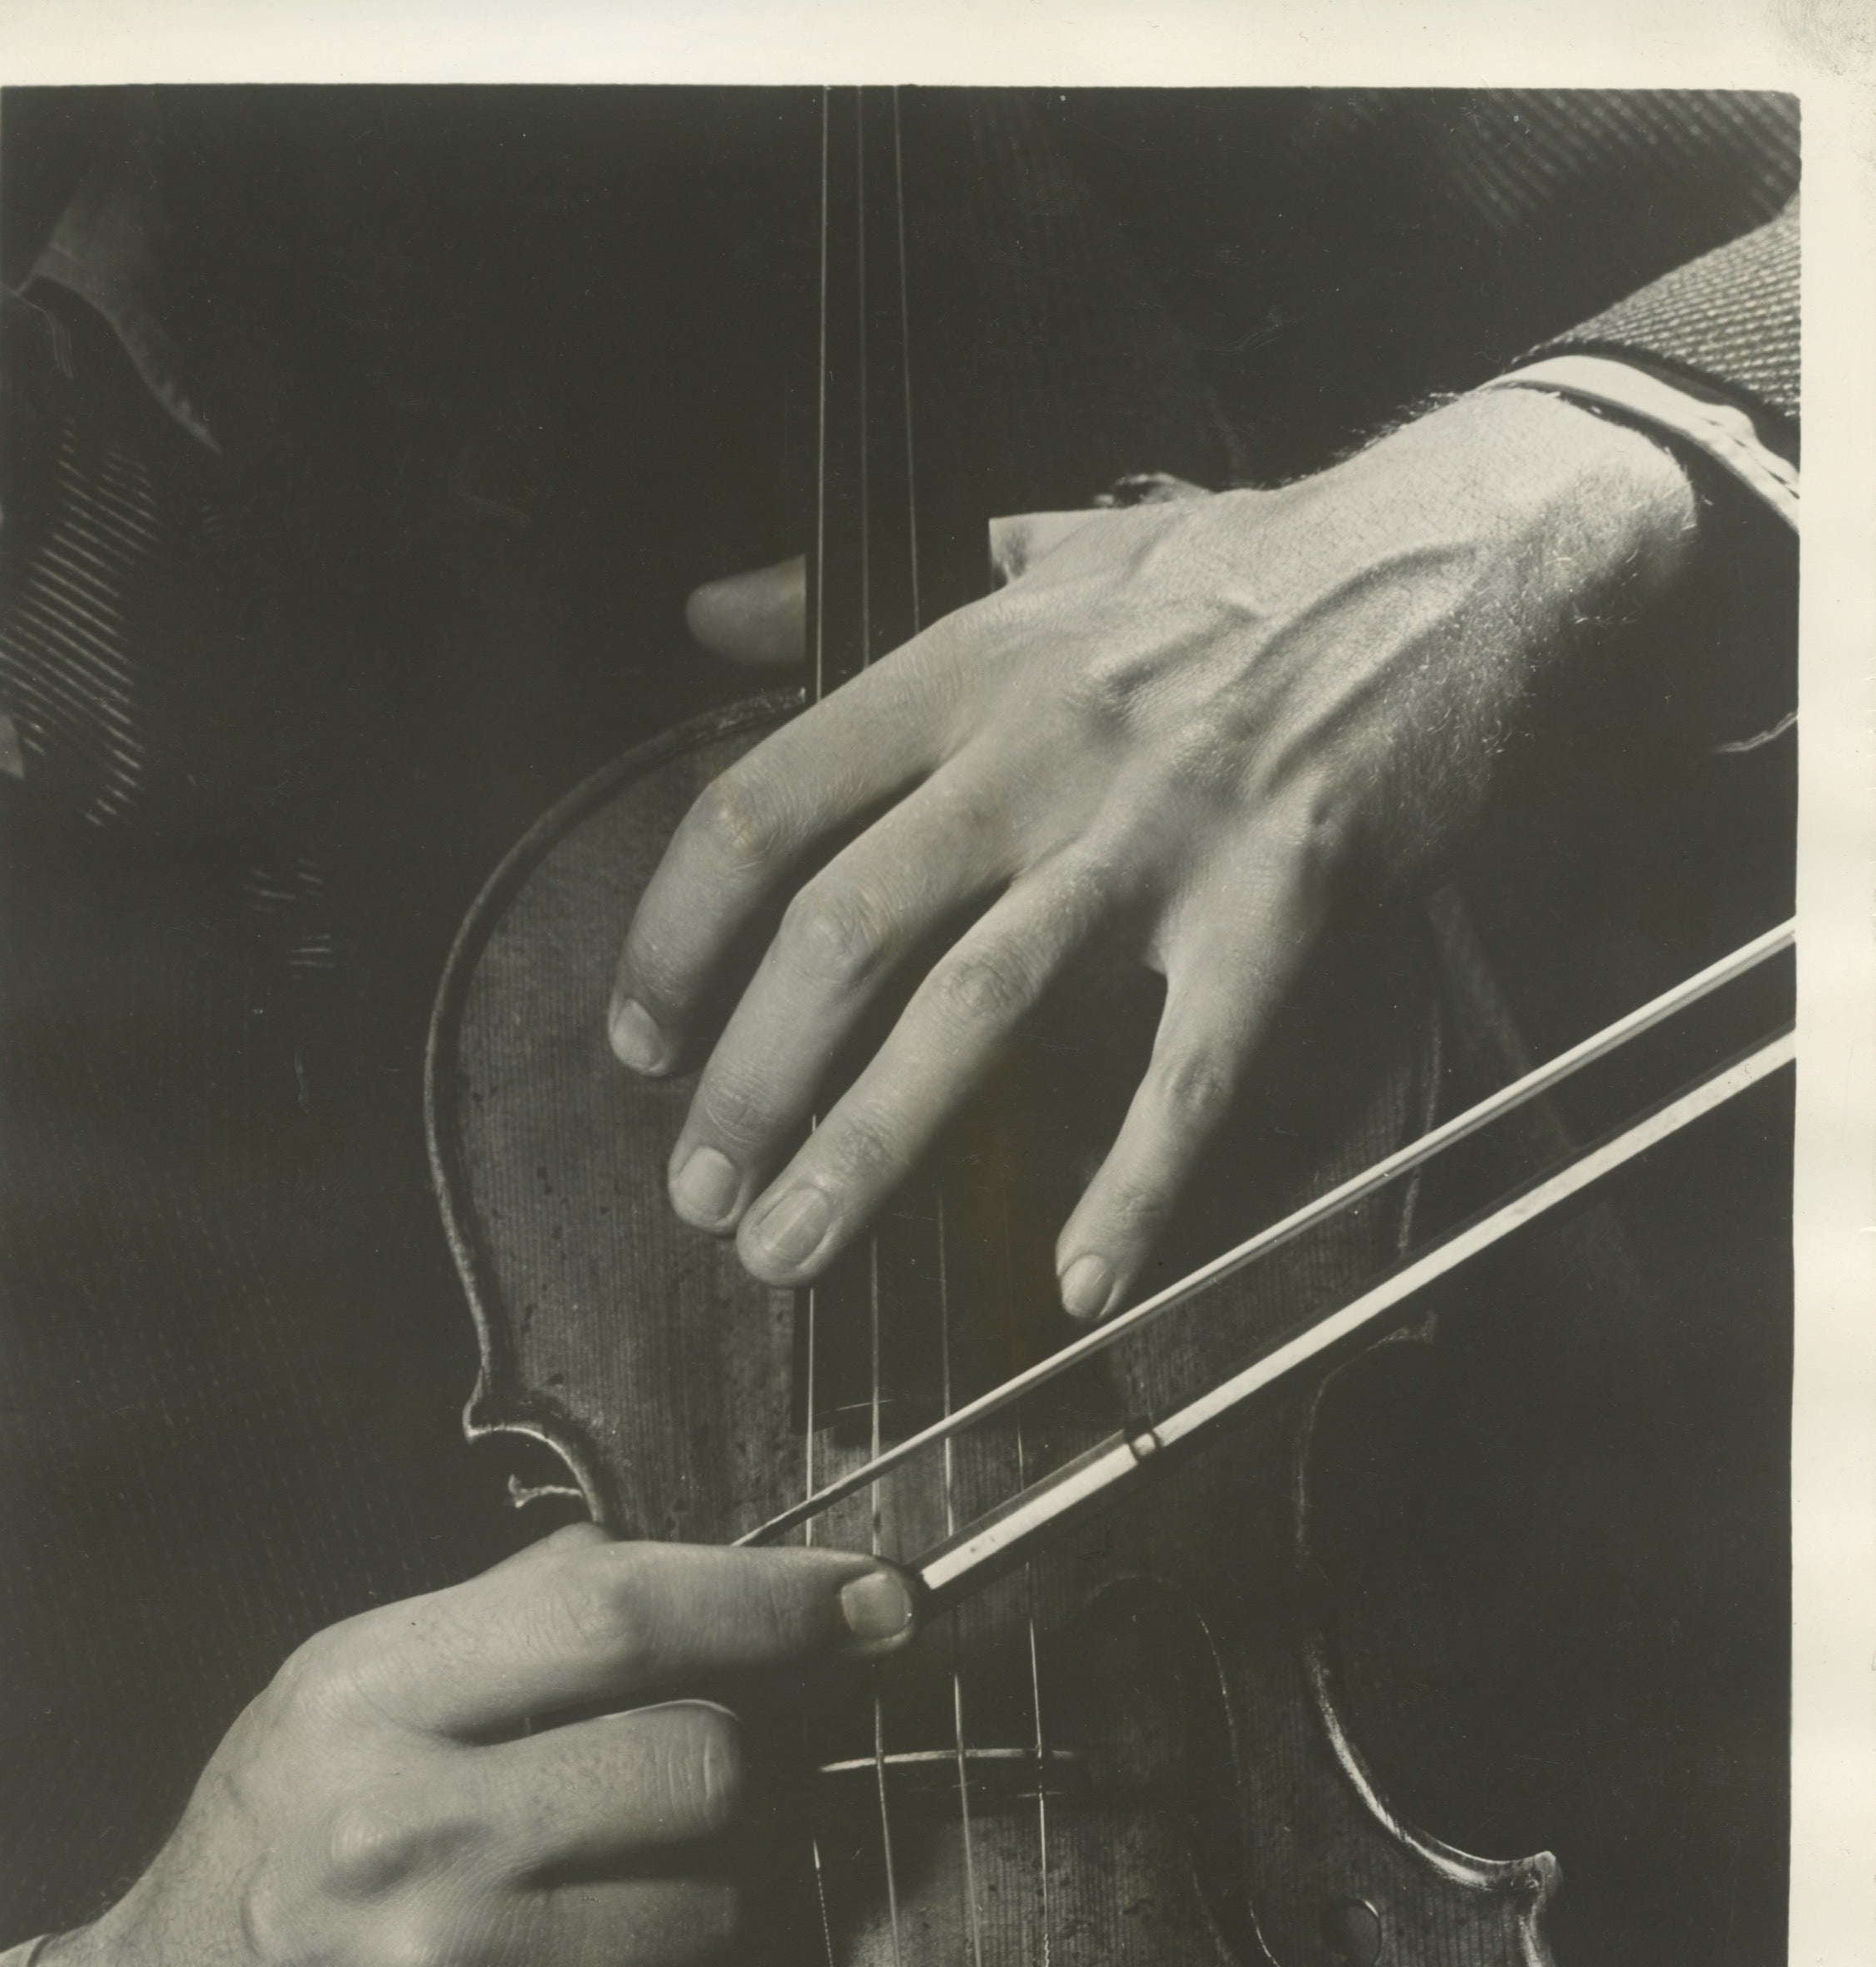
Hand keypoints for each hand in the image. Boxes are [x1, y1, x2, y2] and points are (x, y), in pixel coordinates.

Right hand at [25, 1526, 914, 1966]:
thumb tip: (668, 1563)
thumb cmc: (261, 1872)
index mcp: (371, 1700)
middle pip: (706, 1762)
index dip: (776, 1602)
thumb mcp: (333, 1701)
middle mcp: (413, 1831)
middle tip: (708, 1781)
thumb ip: (497, 1620)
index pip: (621, 1617)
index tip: (875, 1601)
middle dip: (745, 1766)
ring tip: (624, 1894)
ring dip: (717, 1892)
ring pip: (724, 1903)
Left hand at [612, 389, 1697, 1320]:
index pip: (762, 808)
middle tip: (696, 1196)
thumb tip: (709, 613)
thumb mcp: (1033, 554)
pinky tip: (1078, 1285)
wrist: (1455, 559)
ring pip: (976, 1008)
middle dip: (748, 1080)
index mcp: (964, 668)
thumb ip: (857, 598)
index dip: (674, 936)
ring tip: (789, 1250)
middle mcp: (1039, 749)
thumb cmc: (1236, 569)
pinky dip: (1134, 1187)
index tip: (639, 1041)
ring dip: (867, 1149)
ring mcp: (1160, 831)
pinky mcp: (1281, 901)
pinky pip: (1190, 1071)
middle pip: (843, 930)